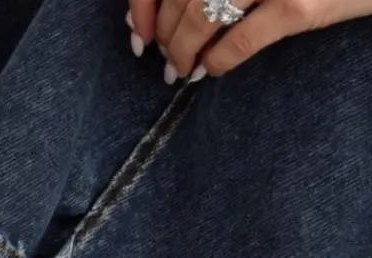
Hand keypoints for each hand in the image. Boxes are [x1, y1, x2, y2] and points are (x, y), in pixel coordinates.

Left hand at [127, 0, 371, 80]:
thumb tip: (151, 15)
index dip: (143, 7)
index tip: (140, 34)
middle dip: (165, 34)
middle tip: (164, 59)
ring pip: (201, 19)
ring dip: (182, 52)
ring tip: (180, 70)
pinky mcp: (297, 5)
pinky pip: (237, 42)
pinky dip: (215, 62)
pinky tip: (208, 70)